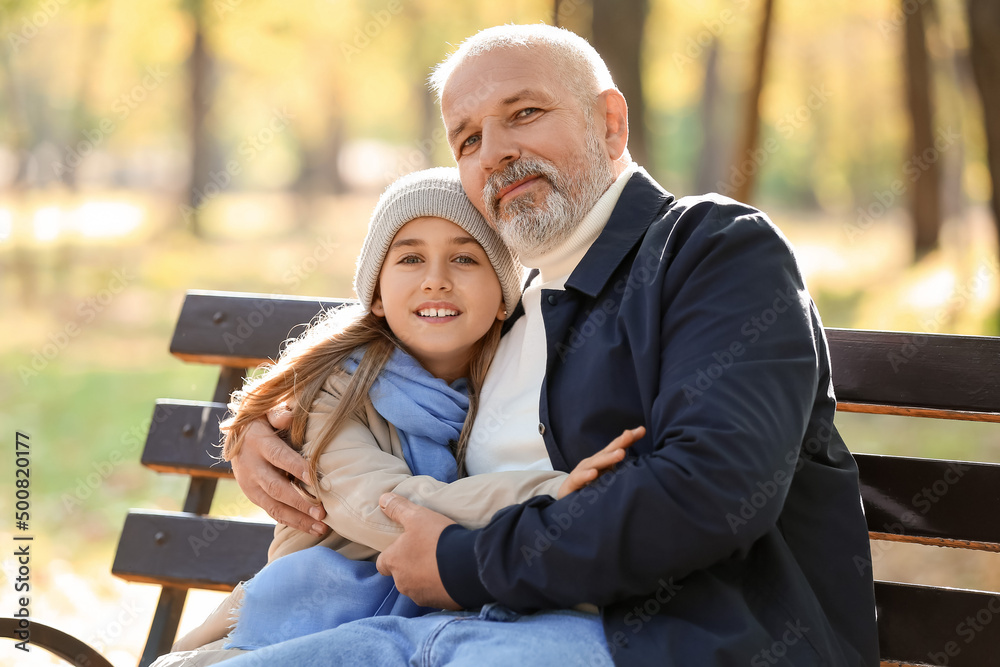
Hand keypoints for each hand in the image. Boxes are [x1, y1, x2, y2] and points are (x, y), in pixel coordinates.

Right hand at [229, 413, 328, 536]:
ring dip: (298, 519)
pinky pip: (273, 512)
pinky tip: (312, 528)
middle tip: (322, 512)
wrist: (235, 436)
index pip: (279, 457)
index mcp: (257, 443)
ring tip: (321, 527)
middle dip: (300, 502)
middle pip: (276, 488)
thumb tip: (289, 417)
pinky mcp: (254, 497)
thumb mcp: (265, 411)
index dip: (296, 468)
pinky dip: (293, 522)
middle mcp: (251, 467)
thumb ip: (278, 414)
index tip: (315, 479)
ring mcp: (250, 486)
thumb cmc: (262, 421)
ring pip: (274, 506)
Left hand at [375, 493, 460, 609]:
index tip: (404, 548)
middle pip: (400, 576)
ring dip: (425, 578)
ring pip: (417, 587)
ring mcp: (420, 596)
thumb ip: (398, 508)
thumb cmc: (437, 539)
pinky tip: (452, 575)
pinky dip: (440, 588)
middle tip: (427, 553)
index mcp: (394, 562)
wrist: (468, 566)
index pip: (382, 563)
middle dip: (410, 567)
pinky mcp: (439, 604)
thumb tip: (382, 499)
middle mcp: (402, 583)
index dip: (391, 555)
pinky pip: (436, 595)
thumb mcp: (417, 516)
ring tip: (442, 564)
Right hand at [557, 426, 644, 498]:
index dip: (628, 439)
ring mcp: (582, 471)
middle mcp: (592, 463)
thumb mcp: (607, 476)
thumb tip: (642, 462)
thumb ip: (621, 468)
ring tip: (621, 453)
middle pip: (607, 451)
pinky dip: (586, 475)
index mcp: (602, 460)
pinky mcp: (572, 484)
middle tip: (630, 435)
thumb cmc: (590, 486)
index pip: (617, 447)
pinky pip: (579, 478)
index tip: (642, 430)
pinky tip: (594, 473)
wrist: (566, 499)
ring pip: (595, 463)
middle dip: (619, 442)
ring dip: (608, 458)